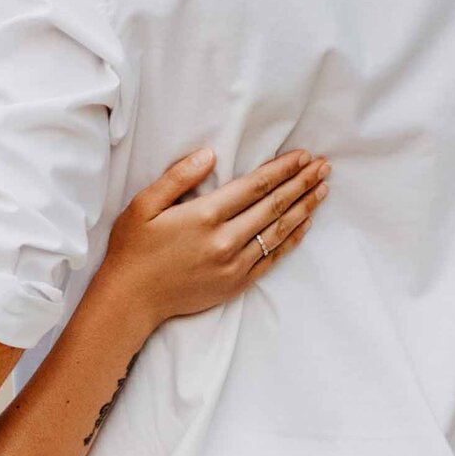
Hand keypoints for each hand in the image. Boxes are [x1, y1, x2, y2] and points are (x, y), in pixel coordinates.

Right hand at [99, 145, 329, 335]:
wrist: (131, 300)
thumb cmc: (133, 249)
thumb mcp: (144, 204)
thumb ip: (178, 177)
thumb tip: (210, 155)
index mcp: (204, 216)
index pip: (255, 186)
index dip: (283, 169)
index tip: (303, 156)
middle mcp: (225, 240)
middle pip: (273, 205)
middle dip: (301, 183)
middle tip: (324, 167)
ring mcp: (234, 265)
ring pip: (278, 231)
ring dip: (303, 208)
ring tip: (322, 190)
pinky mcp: (236, 283)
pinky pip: (272, 258)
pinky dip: (291, 239)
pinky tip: (303, 223)